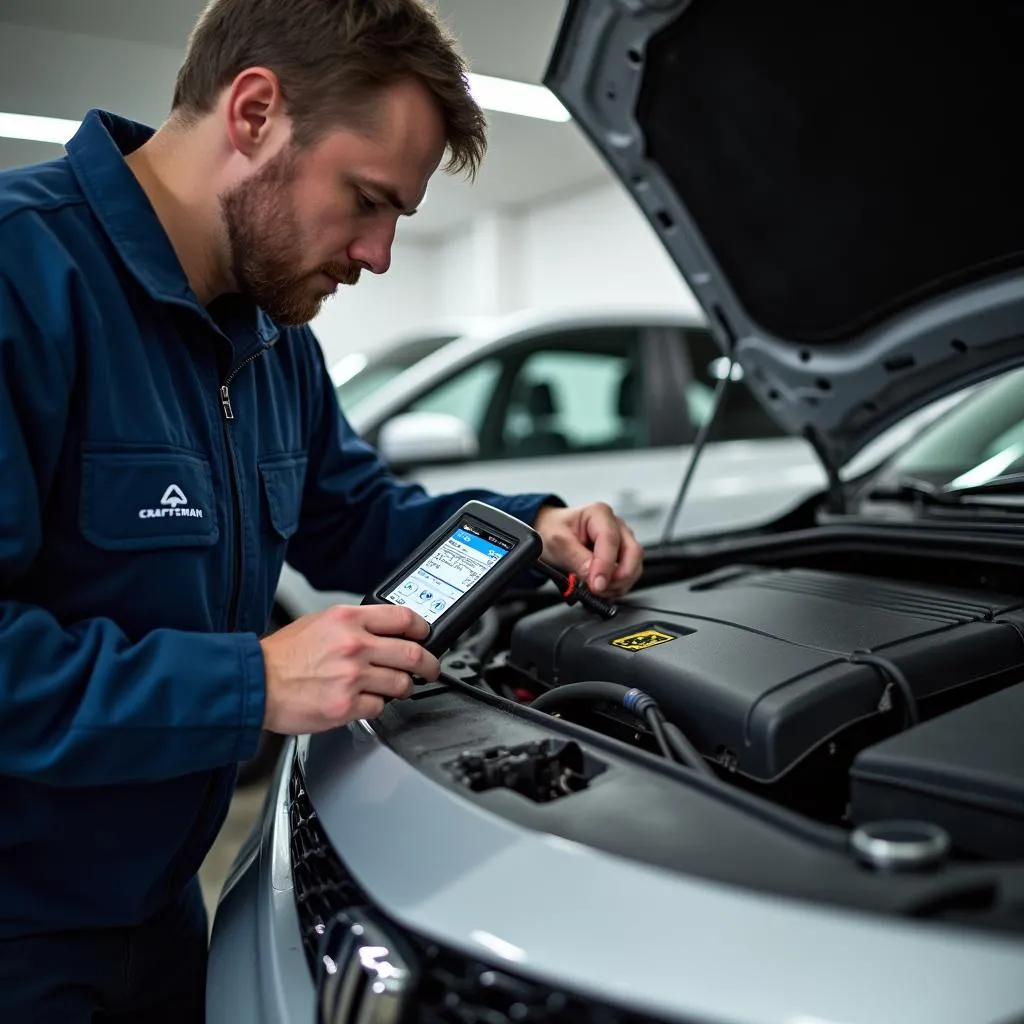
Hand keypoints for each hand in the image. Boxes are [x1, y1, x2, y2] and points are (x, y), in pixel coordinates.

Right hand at [260, 604, 439, 734]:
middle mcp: (354, 645)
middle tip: (430, 668)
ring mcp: (351, 677)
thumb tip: (381, 631)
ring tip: (395, 688)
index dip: (422, 628)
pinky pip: (379, 707)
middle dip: (428, 664)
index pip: (403, 618)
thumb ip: (353, 625)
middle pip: (412, 653)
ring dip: (402, 688)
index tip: (426, 635)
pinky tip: (365, 701)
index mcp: (348, 620)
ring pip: (400, 683)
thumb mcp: (319, 623)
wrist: (256, 683)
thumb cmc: (282, 656)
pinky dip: (376, 706)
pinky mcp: (346, 705)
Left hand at [534, 502, 643, 597]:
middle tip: (600, 590)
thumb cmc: (554, 530)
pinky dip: (618, 587)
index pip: (610, 540)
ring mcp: (622, 541)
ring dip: (619, 584)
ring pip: (634, 565)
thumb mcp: (558, 542)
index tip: (597, 585)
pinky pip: (628, 574)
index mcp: (599, 514)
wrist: (550, 533)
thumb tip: (593, 578)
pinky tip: (602, 591)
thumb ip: (576, 558)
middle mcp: (616, 525)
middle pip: (633, 552)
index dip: (605, 565)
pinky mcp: (622, 557)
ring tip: (597, 591)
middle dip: (619, 576)